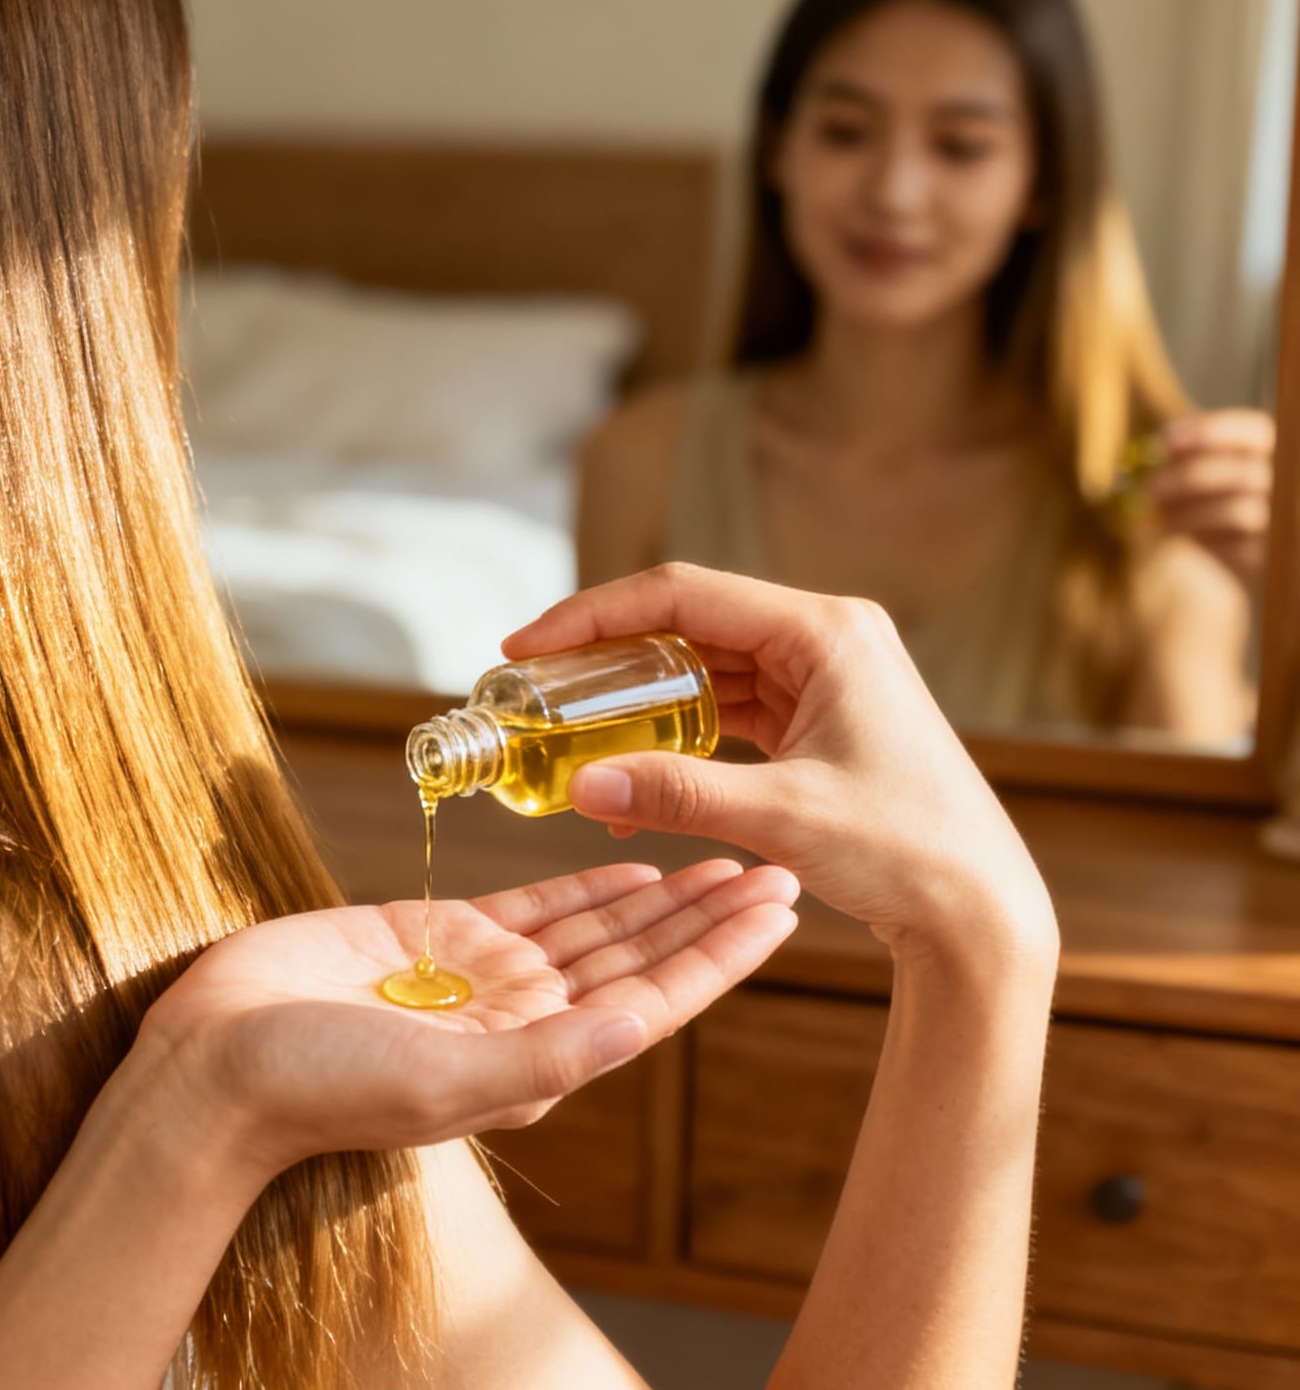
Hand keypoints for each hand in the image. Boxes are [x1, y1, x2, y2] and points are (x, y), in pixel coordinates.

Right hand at [136, 859, 797, 1181]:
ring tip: (726, 853)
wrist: (216, 1064)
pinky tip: (632, 860)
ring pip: (592, 926)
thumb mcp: (444, 1084)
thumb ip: (547, 1056)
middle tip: (778, 863)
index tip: (780, 910)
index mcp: (536, 1061)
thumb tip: (644, 1023)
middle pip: (637, 957)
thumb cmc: (318, 1090)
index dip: (719, 955)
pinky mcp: (430, 935)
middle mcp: (520, 1018)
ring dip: (660, 893)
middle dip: (708, 913)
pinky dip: (581, 881)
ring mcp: (478, 976)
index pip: (652, 1000)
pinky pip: (526, 902)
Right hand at [500, 563, 1055, 970]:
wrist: (981, 912)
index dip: (594, 615)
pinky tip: (634, 766)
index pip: (683, 594)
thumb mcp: (781, 817)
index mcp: (827, 632)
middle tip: (536, 688)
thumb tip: (579, 785)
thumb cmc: (910, 853)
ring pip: (705, 666)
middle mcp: (829, 639)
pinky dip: (678, 731)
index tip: (527, 647)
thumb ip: (674, 792)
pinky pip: (730, 707)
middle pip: (690, 622)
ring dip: (640, 695)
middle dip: (608, 655)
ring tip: (572, 726)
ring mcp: (827, 679)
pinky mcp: (823, 720)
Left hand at [1149, 409, 1272, 599]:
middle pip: (1241, 473)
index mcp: (1275, 450)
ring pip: (1236, 512)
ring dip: (1188, 513)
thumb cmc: (1217, 497)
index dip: (1210, 432)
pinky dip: (1198, 539)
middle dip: (1188, 478)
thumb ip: (1189, 454)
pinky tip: (1177, 534)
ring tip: (1159, 514)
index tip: (1168, 439)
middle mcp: (1285, 482)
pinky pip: (1233, 546)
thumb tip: (1163, 446)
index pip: (1253, 431)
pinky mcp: (1267, 554)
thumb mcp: (1207, 469)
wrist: (1241, 549)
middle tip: (1153, 485)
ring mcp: (1281, 519)